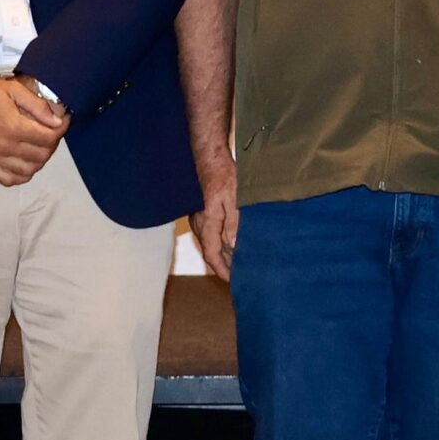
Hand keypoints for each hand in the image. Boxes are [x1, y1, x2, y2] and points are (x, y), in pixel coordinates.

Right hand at [0, 75, 67, 186]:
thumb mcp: (13, 90)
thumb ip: (37, 106)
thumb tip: (57, 122)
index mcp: (14, 127)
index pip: (49, 138)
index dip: (61, 130)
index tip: (62, 123)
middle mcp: (5, 147)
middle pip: (42, 155)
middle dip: (52, 144)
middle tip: (50, 134)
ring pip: (28, 171)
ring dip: (39, 161)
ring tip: (38, 148)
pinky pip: (9, 180)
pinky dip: (21, 175)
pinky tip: (23, 163)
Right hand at [188, 149, 239, 280]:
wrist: (210, 158)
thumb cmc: (224, 176)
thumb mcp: (235, 199)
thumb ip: (234, 223)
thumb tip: (234, 245)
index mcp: (208, 223)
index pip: (212, 255)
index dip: (222, 270)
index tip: (233, 281)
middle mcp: (200, 224)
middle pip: (210, 252)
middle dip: (223, 266)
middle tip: (239, 276)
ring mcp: (199, 219)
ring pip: (210, 244)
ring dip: (222, 255)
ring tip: (238, 264)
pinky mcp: (203, 213)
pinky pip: (210, 234)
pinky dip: (220, 243)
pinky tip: (233, 244)